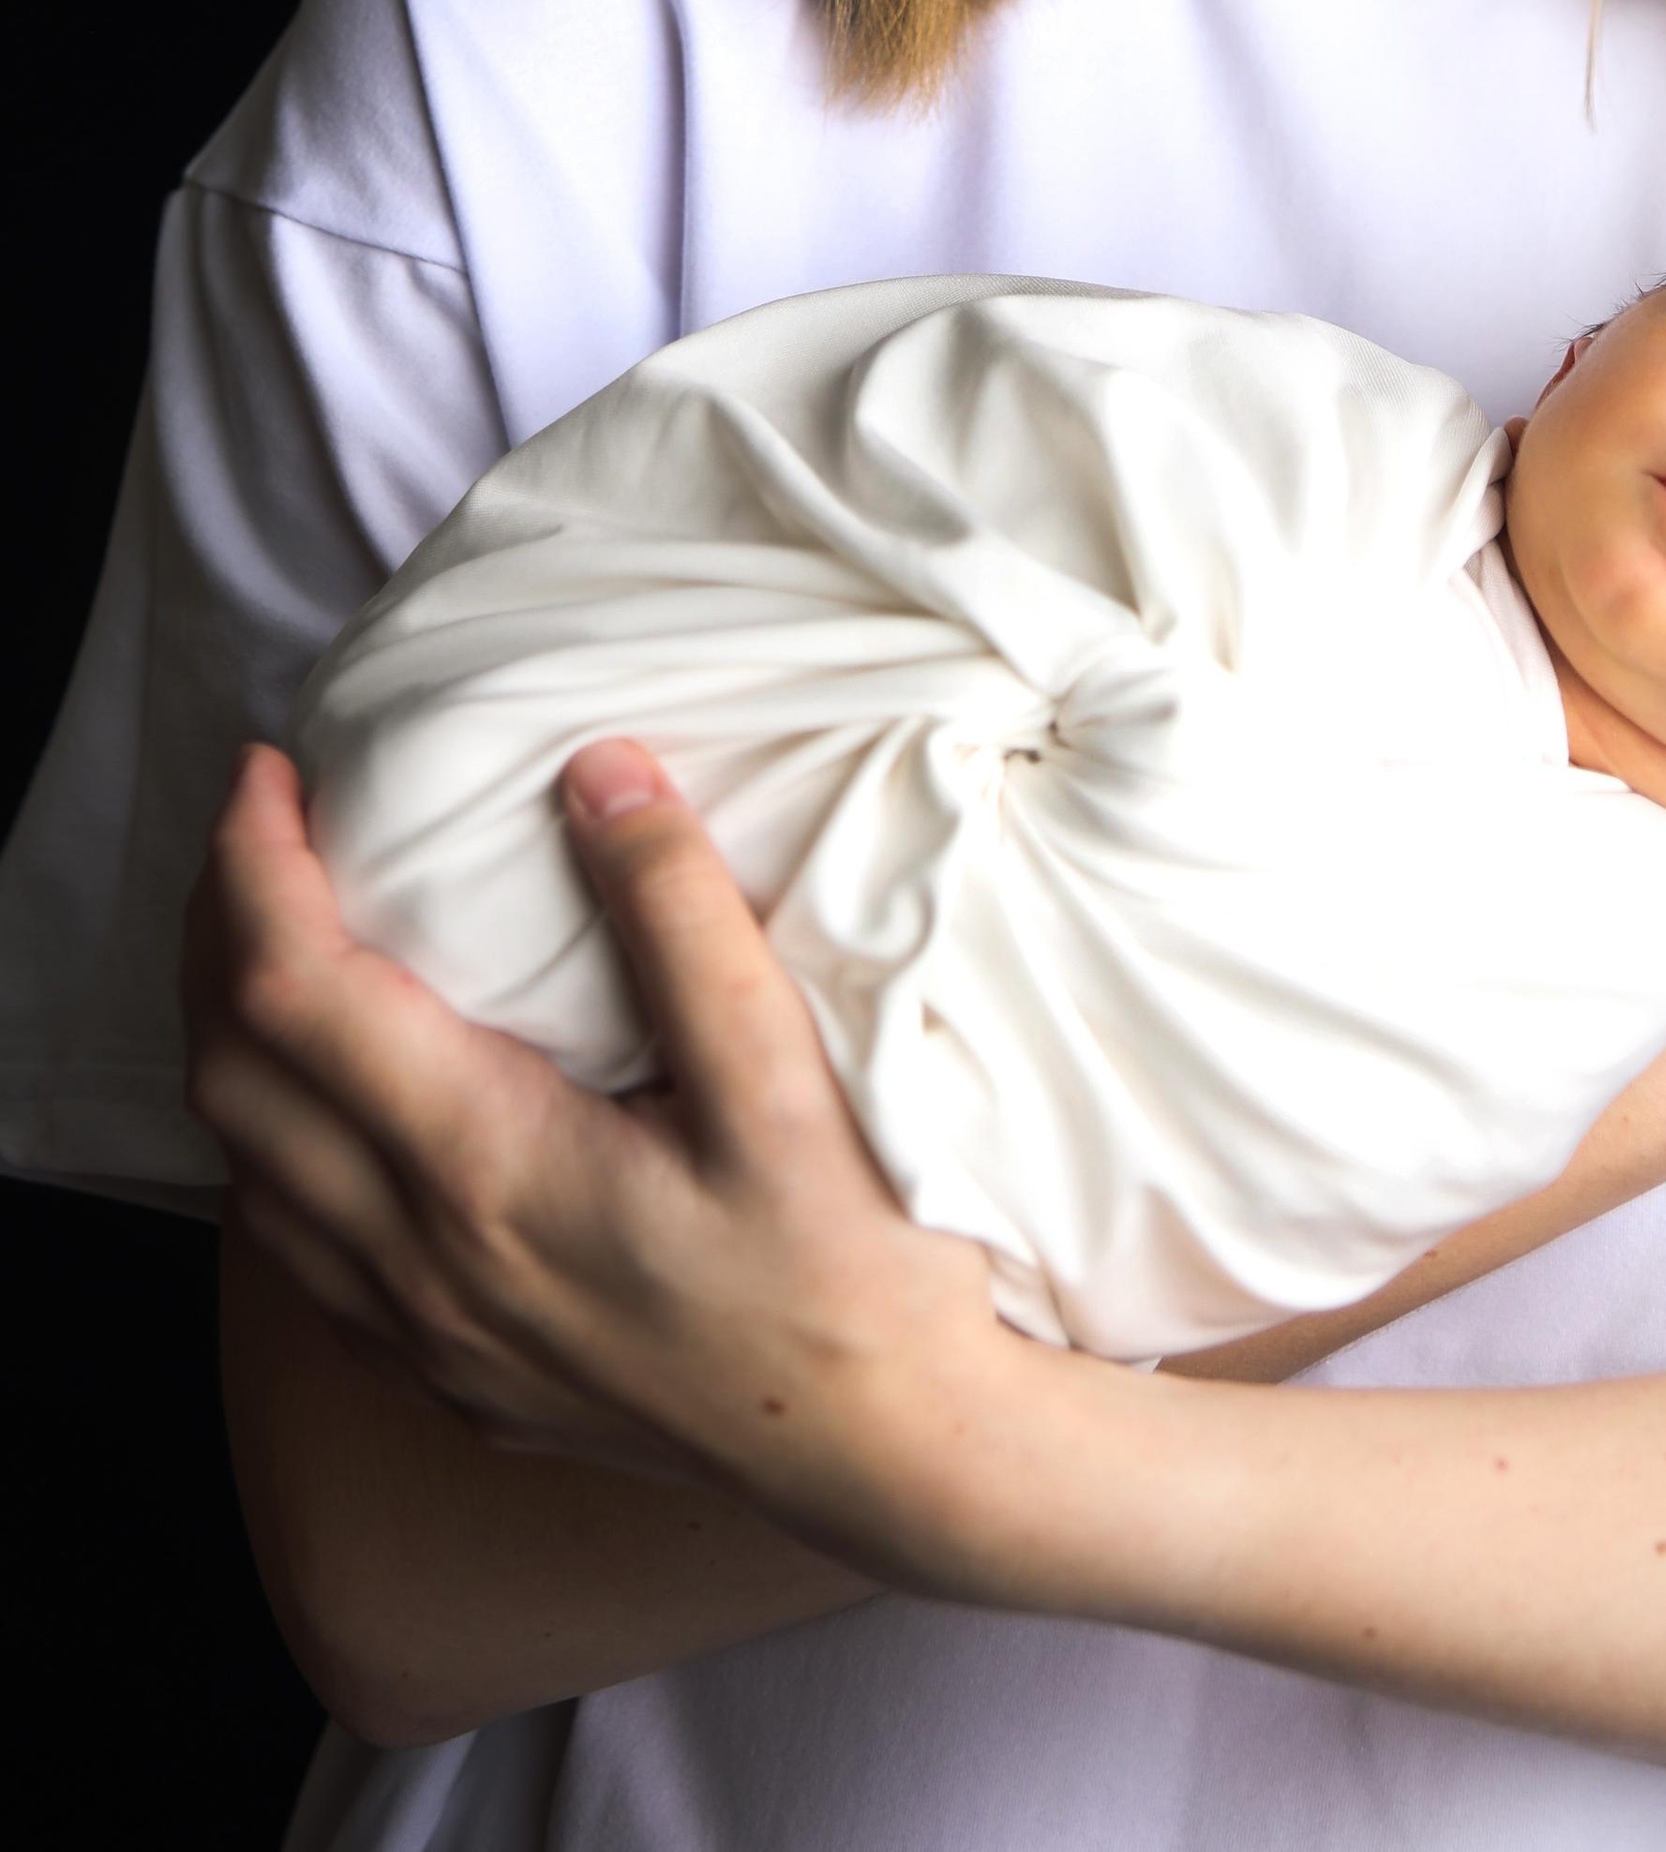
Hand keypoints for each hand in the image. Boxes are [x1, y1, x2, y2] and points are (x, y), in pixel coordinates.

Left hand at [184, 738, 1009, 1569]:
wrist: (891, 1453)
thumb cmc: (852, 1269)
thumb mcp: (787, 1077)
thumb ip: (684, 918)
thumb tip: (597, 775)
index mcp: (487, 1171)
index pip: (293, 994)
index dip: (254, 867)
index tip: (269, 770)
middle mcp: (424, 1265)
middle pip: (235, 1079)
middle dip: (216, 934)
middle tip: (263, 829)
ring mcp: (431, 1338)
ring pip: (250, 1176)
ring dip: (238, 1043)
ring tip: (285, 937)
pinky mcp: (458, 1380)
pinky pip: (306, 1257)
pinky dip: (281, 1149)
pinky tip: (343, 1104)